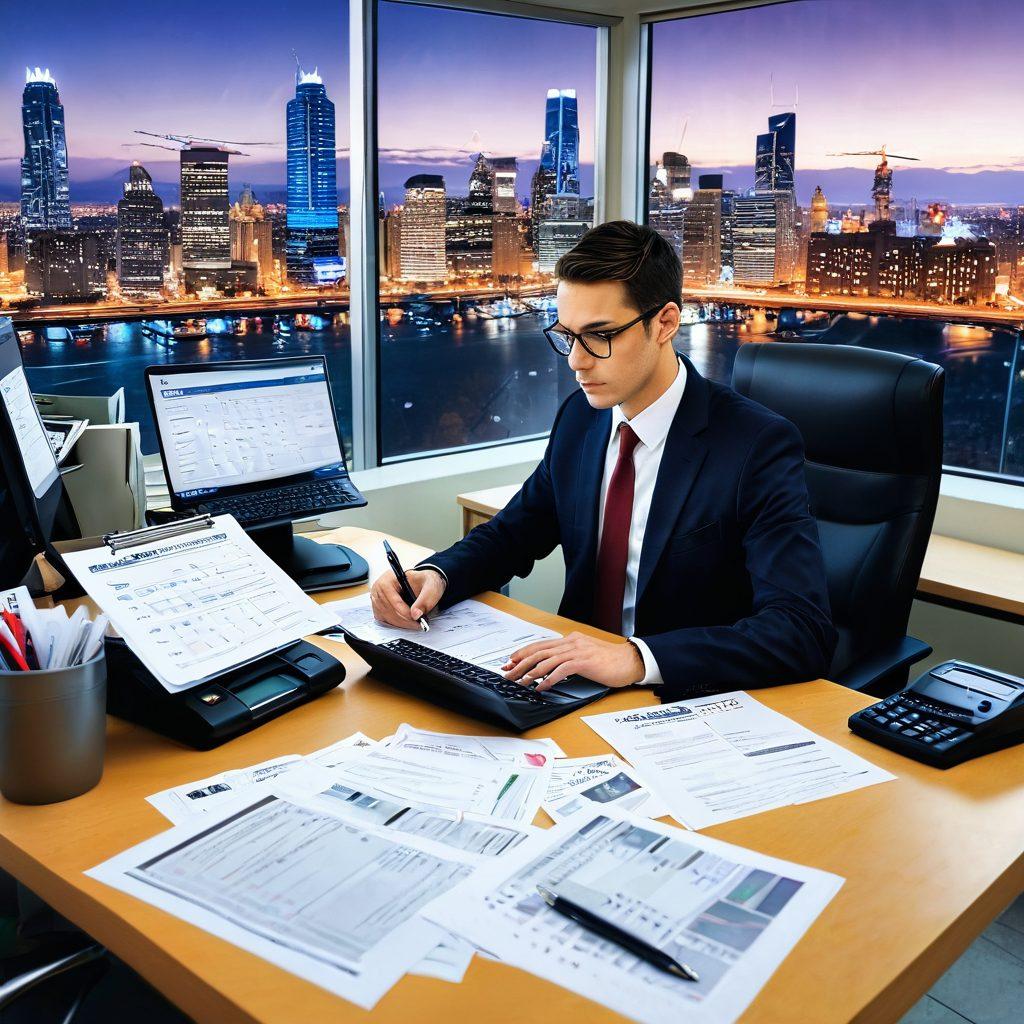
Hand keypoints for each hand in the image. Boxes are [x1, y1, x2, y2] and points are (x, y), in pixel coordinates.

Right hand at [370, 567, 445, 628]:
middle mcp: (379, 588)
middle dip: (405, 620)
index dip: (406, 613)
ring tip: (414, 623)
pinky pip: (384, 620)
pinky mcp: (378, 607)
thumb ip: (425, 600)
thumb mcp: (431, 586)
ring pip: (386, 617)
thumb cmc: (424, 581)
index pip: (394, 601)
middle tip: (418, 624)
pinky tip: (406, 622)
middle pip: (389, 610)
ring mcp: (376, 598)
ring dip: (401, 623)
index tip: (418, 620)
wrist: (422, 581)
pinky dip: (396, 623)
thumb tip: (416, 615)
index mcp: (388, 579)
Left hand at [501, 632, 644, 690]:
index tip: (510, 661)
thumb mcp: (586, 654)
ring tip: (520, 683)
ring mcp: (577, 651)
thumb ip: (570, 657)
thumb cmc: (610, 661)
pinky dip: (548, 679)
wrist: (631, 661)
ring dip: (530, 673)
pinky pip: (560, 670)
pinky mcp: (583, 662)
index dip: (523, 653)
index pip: (541, 645)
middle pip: (538, 652)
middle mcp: (571, 642)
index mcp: (571, 639)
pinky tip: (541, 687)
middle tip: (508, 673)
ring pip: (546, 661)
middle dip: (520, 663)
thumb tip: (552, 668)